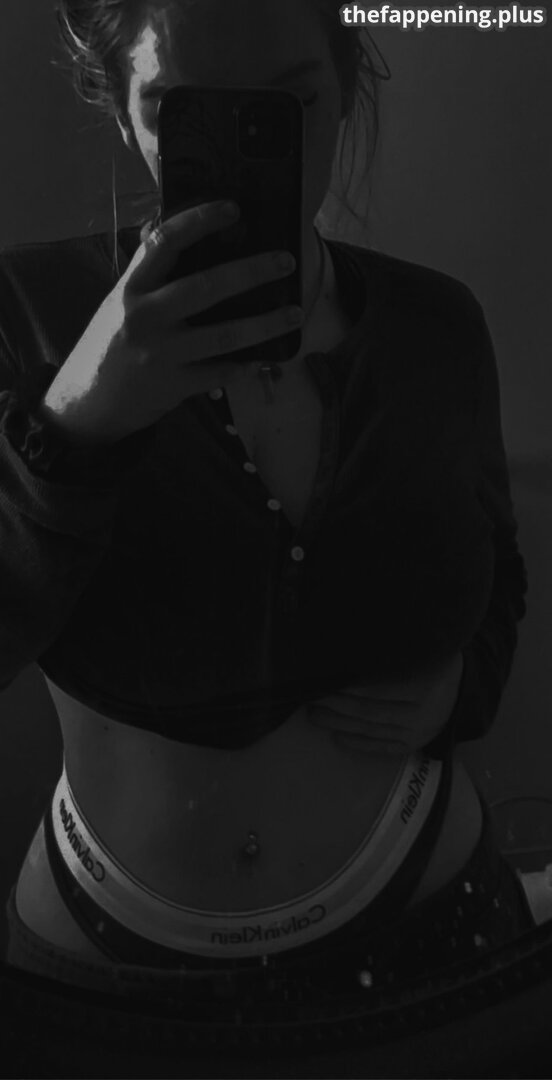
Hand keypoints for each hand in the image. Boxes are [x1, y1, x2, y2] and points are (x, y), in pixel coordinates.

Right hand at [39, 200, 301, 445]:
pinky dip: (246, 365)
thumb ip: (146, 271)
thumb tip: (167, 228)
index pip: (165, 241)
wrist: (88, 401)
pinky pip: (220, 372)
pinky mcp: (174, 386)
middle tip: (286, 261)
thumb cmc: (110, 343)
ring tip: (295, 312)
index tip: (234, 209)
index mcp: (131, 287)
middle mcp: (145, 316)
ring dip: (265, 324)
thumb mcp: (119, 301)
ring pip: (224, 334)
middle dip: (251, 272)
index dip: (200, 220)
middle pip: (205, 286)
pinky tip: (266, 358)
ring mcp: (161, 353)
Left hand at [306, 651, 464, 756]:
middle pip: (369, 711)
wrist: (464, 691)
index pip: (379, 689)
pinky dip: (357, 744)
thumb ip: (399, 648)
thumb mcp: (427, 648)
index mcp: (425, 686)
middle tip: (312, 695)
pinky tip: (337, 738)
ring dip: (339, 724)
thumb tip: (358, 636)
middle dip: (337, 704)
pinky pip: (381, 748)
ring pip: (371, 730)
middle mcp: (422, 714)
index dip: (351, 686)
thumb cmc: (437, 662)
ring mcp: (417, 733)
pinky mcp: (412, 745)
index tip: (328, 680)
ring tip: (314, 714)